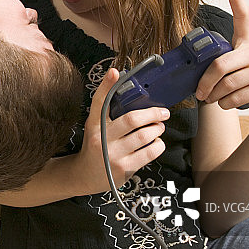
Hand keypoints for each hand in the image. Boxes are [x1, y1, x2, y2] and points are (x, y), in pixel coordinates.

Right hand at [76, 68, 168, 191]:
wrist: (85, 176)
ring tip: (159, 127)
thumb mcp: (95, 128)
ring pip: (144, 136)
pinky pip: (149, 153)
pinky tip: (156, 143)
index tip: (114, 72)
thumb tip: (124, 89)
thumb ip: (108, 112)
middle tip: (162, 112)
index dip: (106, 86)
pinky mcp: (124, 168)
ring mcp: (113, 154)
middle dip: (152, 113)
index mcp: (93, 125)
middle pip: (131, 119)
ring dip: (157, 129)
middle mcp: (101, 138)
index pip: (99, 102)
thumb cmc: (95, 147)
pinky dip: (158, 145)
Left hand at [196, 0, 248, 110]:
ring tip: (211, 97)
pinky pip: (236, 97)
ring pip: (227, 85)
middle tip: (199, 91)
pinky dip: (225, 103)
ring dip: (214, 95)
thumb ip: (230, 47)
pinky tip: (224, 102)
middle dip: (205, 81)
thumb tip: (199, 53)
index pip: (244, 16)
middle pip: (220, 65)